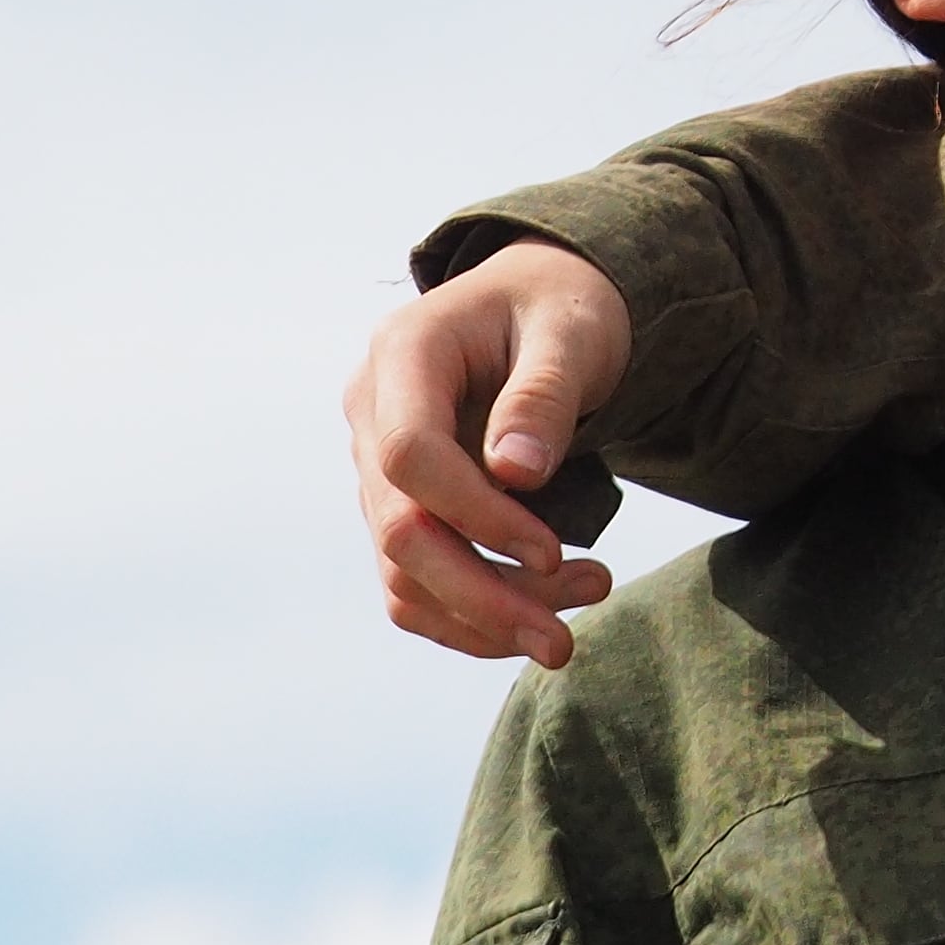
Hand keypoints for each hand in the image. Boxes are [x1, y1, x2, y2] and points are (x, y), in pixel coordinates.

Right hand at [346, 242, 636, 669]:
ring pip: (404, 573)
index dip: (477, 515)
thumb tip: (517, 473)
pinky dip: (470, 618)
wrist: (542, 304)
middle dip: (481, 597)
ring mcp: (377, 465)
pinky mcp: (400, 504)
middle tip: (562, 641)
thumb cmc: (560, 307)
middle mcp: (372, 412)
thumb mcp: (571, 331)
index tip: (553, 550)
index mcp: (402, 353)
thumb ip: (543, 394)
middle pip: (400, 530)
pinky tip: (537, 617)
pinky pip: (415, 582)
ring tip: (569, 626)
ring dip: (484, 617)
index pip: (410, 454)